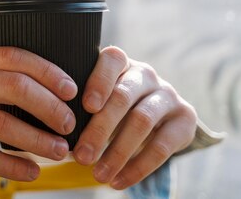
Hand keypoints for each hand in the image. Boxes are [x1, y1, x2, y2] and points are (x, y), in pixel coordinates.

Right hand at [0, 47, 78, 180]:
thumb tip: (30, 93)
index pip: (11, 56)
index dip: (47, 70)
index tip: (70, 88)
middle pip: (13, 86)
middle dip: (50, 106)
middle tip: (68, 124)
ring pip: (0, 123)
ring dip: (37, 140)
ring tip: (58, 151)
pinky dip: (11, 166)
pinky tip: (28, 172)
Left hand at [73, 46, 196, 189]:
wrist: (159, 112)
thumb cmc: (113, 103)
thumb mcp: (99, 97)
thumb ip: (82, 104)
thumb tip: (54, 130)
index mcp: (121, 63)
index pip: (112, 60)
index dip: (99, 82)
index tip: (86, 106)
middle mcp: (146, 74)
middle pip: (124, 97)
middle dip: (100, 129)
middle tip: (81, 156)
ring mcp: (168, 95)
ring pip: (142, 121)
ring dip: (118, 153)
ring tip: (98, 175)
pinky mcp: (185, 119)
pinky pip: (162, 146)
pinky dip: (138, 167)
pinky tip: (119, 181)